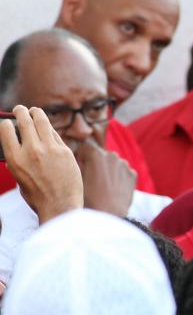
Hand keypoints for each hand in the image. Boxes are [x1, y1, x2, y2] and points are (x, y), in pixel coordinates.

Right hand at [0, 106, 83, 223]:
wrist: (60, 205)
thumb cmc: (37, 195)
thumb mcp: (19, 177)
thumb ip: (18, 160)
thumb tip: (18, 146)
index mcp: (15, 159)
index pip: (6, 130)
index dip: (7, 123)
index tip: (8, 122)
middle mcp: (32, 151)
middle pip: (24, 121)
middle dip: (21, 111)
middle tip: (20, 109)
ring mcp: (50, 149)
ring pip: (42, 122)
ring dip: (36, 113)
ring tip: (34, 111)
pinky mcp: (65, 151)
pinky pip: (56, 134)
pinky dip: (49, 129)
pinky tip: (47, 128)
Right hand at [77, 140, 135, 216]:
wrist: (107, 216)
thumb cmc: (86, 199)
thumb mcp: (75, 180)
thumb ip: (76, 165)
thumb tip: (77, 160)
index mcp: (96, 154)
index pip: (84, 148)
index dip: (79, 157)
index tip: (77, 167)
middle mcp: (112, 155)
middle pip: (99, 154)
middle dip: (94, 163)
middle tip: (90, 178)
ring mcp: (124, 164)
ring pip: (112, 163)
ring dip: (107, 169)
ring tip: (101, 185)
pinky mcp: (132, 174)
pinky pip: (122, 172)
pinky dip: (118, 177)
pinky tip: (112, 189)